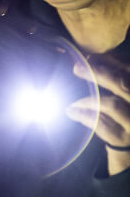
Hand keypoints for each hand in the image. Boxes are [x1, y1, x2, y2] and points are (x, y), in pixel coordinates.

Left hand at [70, 53, 129, 175]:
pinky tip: (72, 111)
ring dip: (88, 100)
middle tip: (77, 68)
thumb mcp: (126, 95)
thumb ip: (117, 77)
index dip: (111, 62)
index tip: (90, 57)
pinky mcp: (123, 139)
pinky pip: (101, 124)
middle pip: (123, 86)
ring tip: (72, 101)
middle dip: (100, 75)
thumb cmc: (127, 115)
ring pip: (112, 105)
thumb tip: (93, 57)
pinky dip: (84, 116)